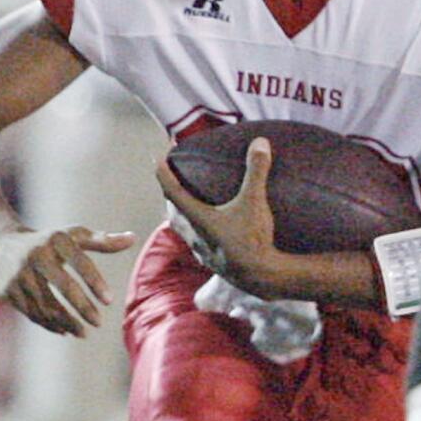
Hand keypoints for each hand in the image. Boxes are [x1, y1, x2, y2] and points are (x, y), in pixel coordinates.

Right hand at [0, 224, 135, 336]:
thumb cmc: (48, 240)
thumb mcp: (73, 235)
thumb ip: (102, 241)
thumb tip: (133, 238)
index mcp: (56, 241)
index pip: (81, 263)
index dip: (96, 282)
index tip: (109, 301)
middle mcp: (35, 256)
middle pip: (63, 286)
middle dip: (82, 307)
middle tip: (99, 322)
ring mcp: (18, 274)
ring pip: (46, 304)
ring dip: (66, 322)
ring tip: (83, 332)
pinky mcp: (5, 290)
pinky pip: (30, 312)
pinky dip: (48, 324)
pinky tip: (64, 330)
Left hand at [156, 138, 279, 295]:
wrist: (263, 278)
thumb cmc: (254, 239)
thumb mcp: (256, 202)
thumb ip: (256, 171)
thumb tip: (260, 142)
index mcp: (198, 218)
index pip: (172, 190)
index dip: (163, 173)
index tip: (158, 157)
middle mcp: (195, 235)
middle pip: (174, 212)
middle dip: (171, 195)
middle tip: (173, 181)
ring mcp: (204, 251)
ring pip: (185, 231)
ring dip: (183, 216)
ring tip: (192, 206)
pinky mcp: (215, 263)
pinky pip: (199, 244)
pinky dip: (199, 233)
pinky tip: (212, 234)